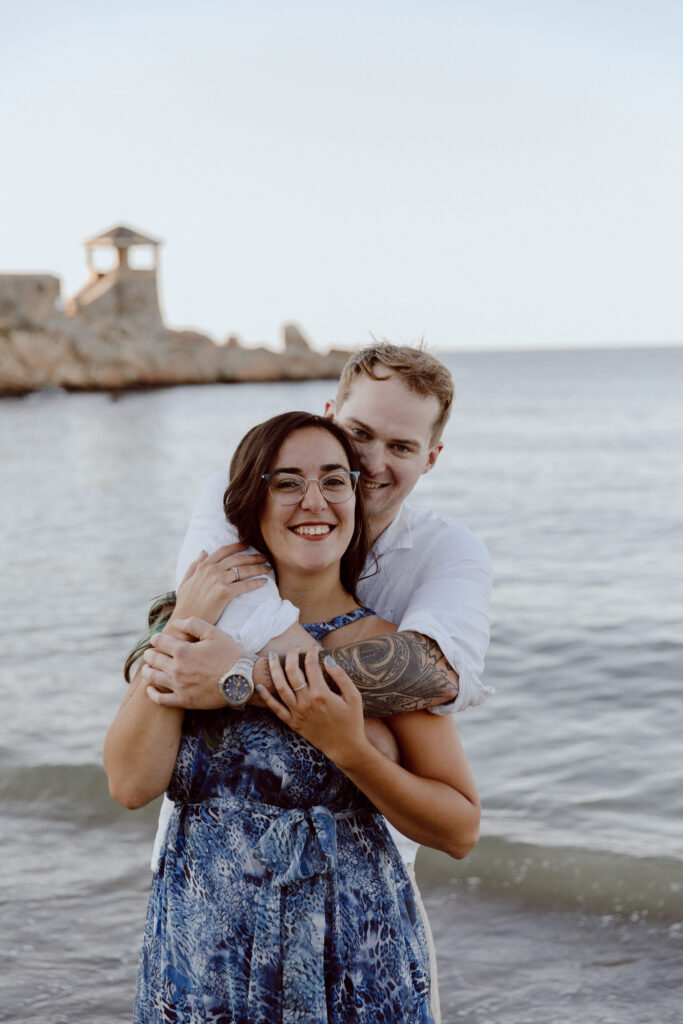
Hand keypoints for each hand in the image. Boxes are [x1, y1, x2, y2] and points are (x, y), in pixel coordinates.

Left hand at [142, 617, 242, 708]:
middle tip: (151, 653)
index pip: (159, 641)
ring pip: (153, 677)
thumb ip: (193, 624)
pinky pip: (161, 699)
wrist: (242, 680)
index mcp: (183, 650)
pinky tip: (151, 689)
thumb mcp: (214, 633)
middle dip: (150, 653)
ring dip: (148, 671)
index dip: (156, 638)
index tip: (157, 639)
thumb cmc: (230, 654)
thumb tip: (177, 623)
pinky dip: (152, 694)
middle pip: (153, 659)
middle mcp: (177, 668)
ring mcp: (179, 686)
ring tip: (148, 668)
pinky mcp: (184, 700)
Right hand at [173, 543, 270, 624]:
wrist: (186, 620)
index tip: (248, 545)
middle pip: (237, 559)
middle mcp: (212, 570)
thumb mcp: (186, 581)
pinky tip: (263, 582)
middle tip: (264, 557)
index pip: (224, 551)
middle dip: (253, 557)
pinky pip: (244, 585)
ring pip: (243, 570)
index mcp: (203, 566)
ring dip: (258, 568)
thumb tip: (204, 551)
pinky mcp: (225, 593)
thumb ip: (194, 565)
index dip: (237, 546)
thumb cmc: (186, 604)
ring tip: (267, 569)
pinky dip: (255, 583)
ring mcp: (218, 580)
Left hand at [256, 647, 367, 767]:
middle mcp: (306, 702)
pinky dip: (266, 698)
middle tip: (294, 648)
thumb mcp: (354, 696)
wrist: (345, 747)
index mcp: (321, 693)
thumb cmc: (352, 721)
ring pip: (280, 687)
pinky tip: (260, 686)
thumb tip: (327, 659)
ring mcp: (297, 713)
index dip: (312, 653)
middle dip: (292, 656)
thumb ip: (341, 676)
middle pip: (293, 672)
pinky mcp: (293, 723)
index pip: (312, 666)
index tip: (315, 648)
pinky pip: (276, 709)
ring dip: (274, 670)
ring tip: (272, 657)